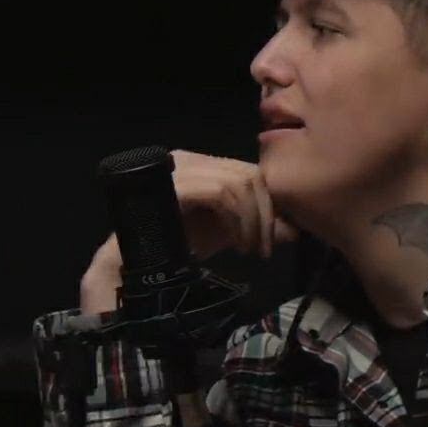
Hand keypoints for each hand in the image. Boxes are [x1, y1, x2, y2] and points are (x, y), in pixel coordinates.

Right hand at [79, 150, 298, 313]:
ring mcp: (179, 168)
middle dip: (266, 214)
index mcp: (202, 165)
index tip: (273, 239)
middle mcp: (189, 158)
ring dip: (254, 219)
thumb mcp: (229, 234)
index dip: (271, 204)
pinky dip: (237, 218)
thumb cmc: (177, 246)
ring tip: (249, 249)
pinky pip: (221, 192)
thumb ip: (260, 227)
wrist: (132, 268)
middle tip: (262, 248)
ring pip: (239, 181)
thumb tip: (295, 228)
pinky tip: (235, 242)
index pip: (251, 171)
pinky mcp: (174, 184)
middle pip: (250, 174)